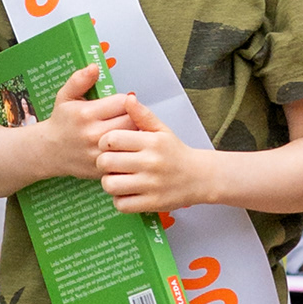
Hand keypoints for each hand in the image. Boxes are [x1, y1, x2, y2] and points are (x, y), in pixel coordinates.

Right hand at [36, 64, 133, 183]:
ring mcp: (98, 153)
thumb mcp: (65, 96)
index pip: (123, 102)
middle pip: (131, 122)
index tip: (121, 104)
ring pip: (131, 141)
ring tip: (126, 130)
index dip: (125, 101)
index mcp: (86, 114)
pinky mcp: (102, 167)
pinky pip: (125, 158)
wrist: (49, 151)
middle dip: (132, 117)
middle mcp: (93, 134)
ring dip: (133, 135)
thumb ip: (79, 80)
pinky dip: (127, 151)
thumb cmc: (61, 122)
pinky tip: (122, 146)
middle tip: (126, 117)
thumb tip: (94, 67)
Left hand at [95, 94, 217, 217]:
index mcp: (151, 142)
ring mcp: (151, 185)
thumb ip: (143, 115)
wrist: (199, 177)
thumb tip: (128, 98)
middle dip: (103, 162)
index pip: (112, 139)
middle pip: (106, 162)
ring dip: (109, 182)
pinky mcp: (152, 203)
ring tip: (117, 178)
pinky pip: (121, 204)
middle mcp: (150, 162)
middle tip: (110, 163)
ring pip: (110, 185)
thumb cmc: (175, 152)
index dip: (104, 142)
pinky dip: (120, 200)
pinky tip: (126, 193)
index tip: (109, 146)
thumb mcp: (162, 130)